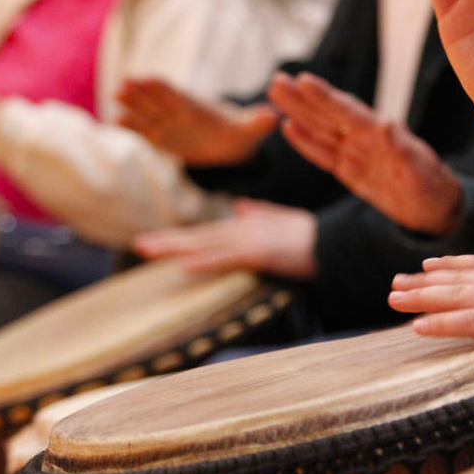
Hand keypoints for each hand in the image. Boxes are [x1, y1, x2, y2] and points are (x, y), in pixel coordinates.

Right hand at [117, 78, 278, 165]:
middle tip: (123, 83)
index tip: (150, 79)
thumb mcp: (251, 130)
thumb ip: (258, 123)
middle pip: (159, 101)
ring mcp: (170, 123)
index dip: (166, 89)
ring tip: (116, 98)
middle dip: (143, 93)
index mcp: (200, 108)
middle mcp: (181, 112)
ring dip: (133, 106)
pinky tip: (116, 120)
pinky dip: (133, 127)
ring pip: (149, 113)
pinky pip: (146, 131)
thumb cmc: (241, 133)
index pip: (181, 96)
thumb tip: (273, 116)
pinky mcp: (163, 137)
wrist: (231, 144)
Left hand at [133, 198, 316, 279]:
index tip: (157, 241)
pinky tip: (183, 266)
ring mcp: (250, 240)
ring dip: (175, 248)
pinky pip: (226, 259)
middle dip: (169, 241)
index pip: (209, 233)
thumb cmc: (314, 236)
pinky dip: (204, 262)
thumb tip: (242, 207)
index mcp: (247, 227)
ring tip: (147, 250)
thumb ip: (262, 213)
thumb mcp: (284, 222)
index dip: (183, 237)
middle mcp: (243, 230)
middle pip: (200, 237)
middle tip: (138, 244)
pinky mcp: (260, 253)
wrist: (335, 241)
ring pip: (205, 244)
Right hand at [271, 72, 463, 235]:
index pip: (349, 113)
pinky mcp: (350, 170)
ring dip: (299, 113)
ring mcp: (357, 153)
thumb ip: (404, 151)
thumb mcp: (422, 173)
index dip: (327, 98)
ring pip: (322, 130)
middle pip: (329, 115)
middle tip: (277, 79)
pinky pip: (324, 154)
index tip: (304, 81)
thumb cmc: (433, 188)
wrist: (436, 209)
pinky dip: (306, 142)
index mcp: (383, 135)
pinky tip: (288, 127)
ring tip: (276, 92)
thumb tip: (386, 125)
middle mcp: (366, 139)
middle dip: (303, 99)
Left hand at [388, 254, 473, 379]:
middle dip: (424, 280)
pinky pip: (470, 321)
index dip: (452, 264)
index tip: (428, 264)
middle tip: (395, 282)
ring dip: (421, 297)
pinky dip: (441, 322)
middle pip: (460, 277)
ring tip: (393, 299)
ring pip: (457, 295)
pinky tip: (417, 327)